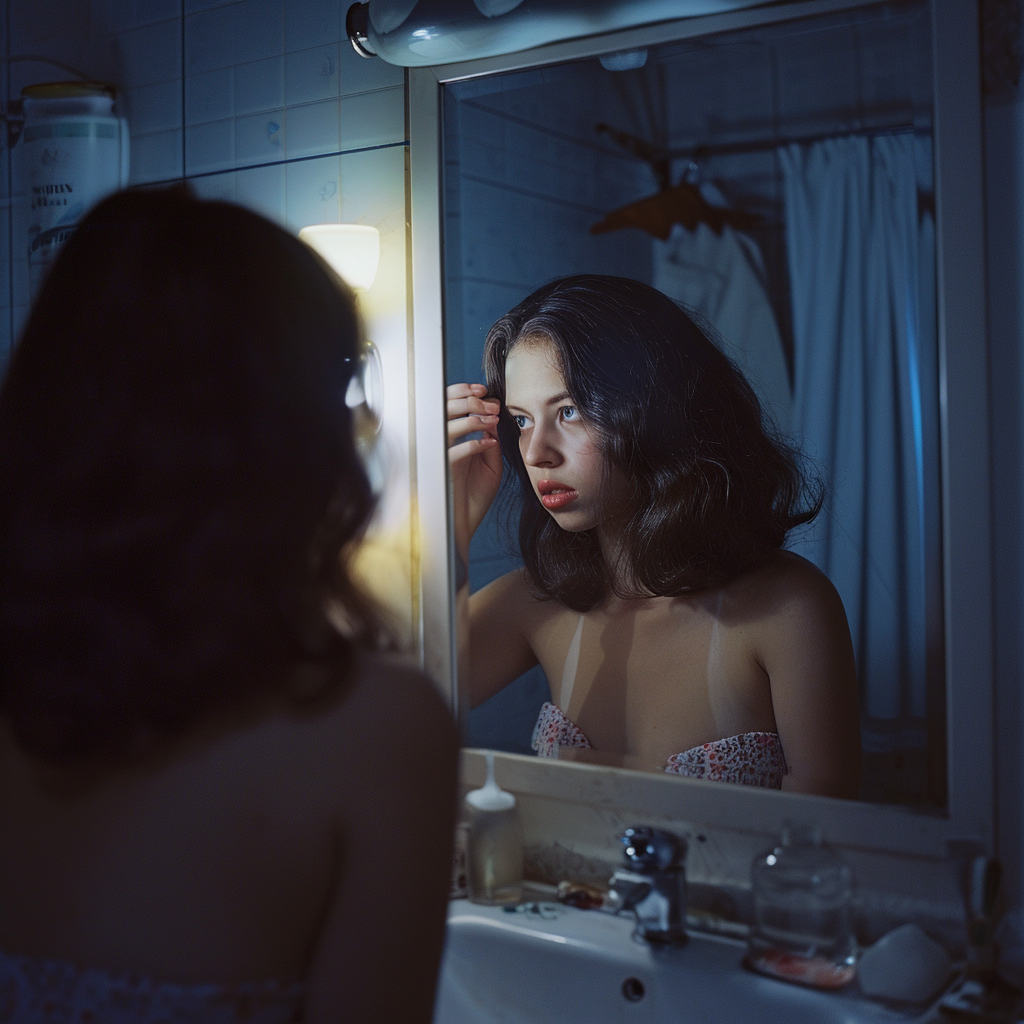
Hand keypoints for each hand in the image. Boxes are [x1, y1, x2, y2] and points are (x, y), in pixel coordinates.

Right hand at [447, 383, 502, 563]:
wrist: (463, 527)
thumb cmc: (474, 498)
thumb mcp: (490, 465)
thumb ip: (491, 442)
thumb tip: (492, 419)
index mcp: (450, 439)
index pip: (448, 405)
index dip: (464, 393)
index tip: (485, 392)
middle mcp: (440, 445)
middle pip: (444, 408)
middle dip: (469, 401)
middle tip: (491, 404)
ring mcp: (438, 458)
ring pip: (446, 426)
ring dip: (471, 419)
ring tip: (491, 421)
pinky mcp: (441, 474)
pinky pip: (452, 453)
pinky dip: (471, 445)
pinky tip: (488, 444)